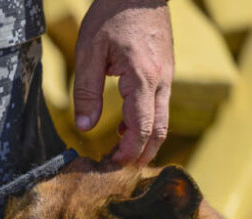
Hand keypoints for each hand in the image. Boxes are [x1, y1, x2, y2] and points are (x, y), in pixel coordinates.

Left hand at [73, 0, 172, 164]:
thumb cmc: (112, 16)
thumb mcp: (89, 53)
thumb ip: (86, 92)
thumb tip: (84, 126)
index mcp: (144, 79)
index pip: (143, 128)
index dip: (129, 152)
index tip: (111, 165)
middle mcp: (162, 82)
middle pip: (159, 131)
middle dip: (140, 155)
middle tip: (117, 170)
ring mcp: (167, 77)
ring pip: (162, 120)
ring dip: (144, 141)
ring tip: (118, 152)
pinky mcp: (164, 73)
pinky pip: (159, 106)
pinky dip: (145, 123)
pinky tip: (123, 126)